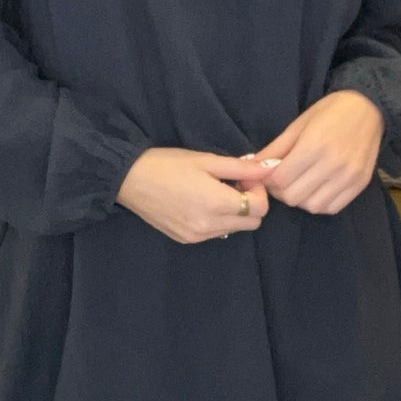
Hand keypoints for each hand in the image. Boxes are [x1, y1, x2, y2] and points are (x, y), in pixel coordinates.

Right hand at [117, 149, 271, 245]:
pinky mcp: (186, 240)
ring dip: (234, 212)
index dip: (258, 190)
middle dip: (250, 203)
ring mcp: (197, 236)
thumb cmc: (168, 164)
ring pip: (235, 229)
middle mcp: (210, 226)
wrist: (129, 180)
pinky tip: (201, 202)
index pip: (260, 208)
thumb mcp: (207, 160)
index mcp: (217, 204)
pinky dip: (218, 220)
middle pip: (252, 223)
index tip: (243, 176)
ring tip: (214, 192)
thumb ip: (242, 167)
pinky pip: (215, 233)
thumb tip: (272, 168)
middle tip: (232, 183)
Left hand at [255, 91, 383, 214]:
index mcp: (314, 145)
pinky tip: (316, 189)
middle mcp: (333, 164)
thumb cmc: (330, 112)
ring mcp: (349, 177)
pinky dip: (319, 203)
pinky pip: (332, 208)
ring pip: (312, 206)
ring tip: (300, 184)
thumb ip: (275, 149)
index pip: (280, 179)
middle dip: (281, 191)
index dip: (267, 180)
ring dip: (300, 199)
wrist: (369, 108)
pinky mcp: (360, 185)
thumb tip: (250, 168)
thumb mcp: (298, 125)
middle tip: (282, 179)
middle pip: (293, 196)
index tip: (267, 174)